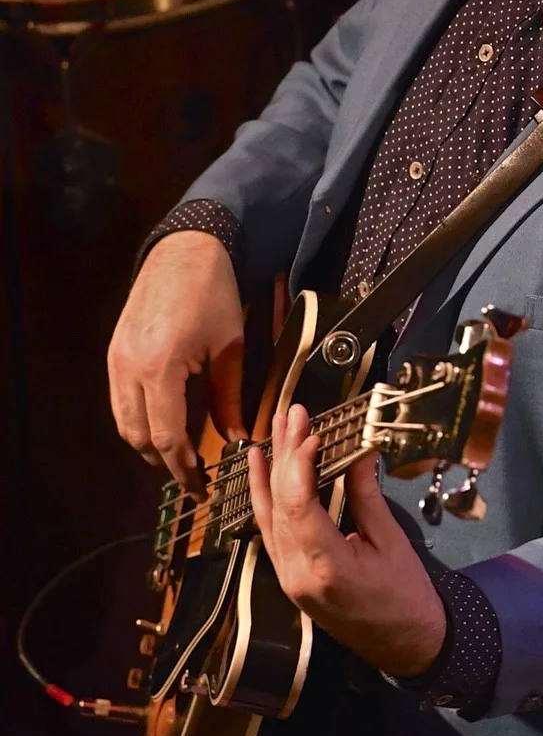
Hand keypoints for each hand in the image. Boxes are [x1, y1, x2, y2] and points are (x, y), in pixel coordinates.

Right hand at [108, 231, 247, 498]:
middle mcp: (130, 368)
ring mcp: (117, 360)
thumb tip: (236, 436)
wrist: (184, 250)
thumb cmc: (213, 292)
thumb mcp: (230, 347)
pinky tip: (164, 424)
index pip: (167, 438)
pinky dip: (139, 420)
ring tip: (180, 457)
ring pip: (125, 422)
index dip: (185, 468)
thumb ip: (229, 396)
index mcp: (161, 368)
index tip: (202, 486)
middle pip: (140, 437)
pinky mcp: (114, 352)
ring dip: (148, 445)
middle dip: (165, 463)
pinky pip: (121, 400)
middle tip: (193, 478)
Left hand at [248, 404, 446, 677]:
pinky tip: (263, 472)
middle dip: (284, 455)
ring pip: (267, 517)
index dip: (299, 463)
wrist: (406, 645)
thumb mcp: (391, 542)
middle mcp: (297, 574)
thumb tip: (358, 450)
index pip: (298, 505)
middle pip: (279, 505)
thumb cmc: (407, 596)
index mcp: (327, 567)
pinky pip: (271, 532)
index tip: (310, 429)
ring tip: (271, 432)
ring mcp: (288, 578)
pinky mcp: (289, 577)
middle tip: (291, 414)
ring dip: (269, 472)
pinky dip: (266, 498)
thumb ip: (366, 496)